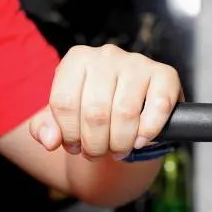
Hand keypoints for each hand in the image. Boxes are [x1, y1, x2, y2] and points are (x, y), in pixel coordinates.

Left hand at [30, 44, 182, 160]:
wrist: (135, 100)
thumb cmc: (97, 107)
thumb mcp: (66, 115)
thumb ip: (46, 127)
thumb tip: (49, 139)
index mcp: (78, 59)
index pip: (64, 102)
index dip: (68, 134)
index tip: (75, 148)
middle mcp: (107, 55)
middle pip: (95, 112)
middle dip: (95, 144)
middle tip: (98, 155)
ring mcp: (138, 63)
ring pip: (125, 113)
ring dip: (121, 142)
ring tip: (119, 151)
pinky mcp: (165, 75)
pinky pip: (158, 106)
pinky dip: (149, 130)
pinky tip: (141, 141)